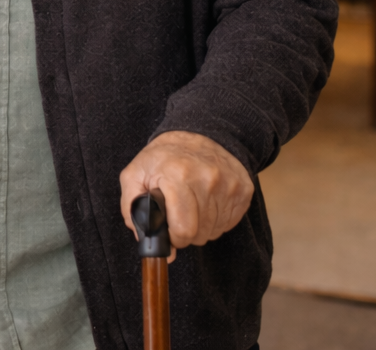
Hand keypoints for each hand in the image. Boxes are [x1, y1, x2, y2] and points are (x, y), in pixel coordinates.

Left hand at [118, 130, 252, 260]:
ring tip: (191, 205)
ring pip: (213, 231)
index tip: (168, 228)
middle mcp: (208, 179)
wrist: (201, 134)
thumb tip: (146, 241)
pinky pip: (228, 224)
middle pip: (199, 234)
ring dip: (200, 226)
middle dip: (185, 232)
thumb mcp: (135, 174)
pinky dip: (215, 220)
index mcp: (178, 175)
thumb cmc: (165, 157)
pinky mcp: (244, 191)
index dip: (173, 236)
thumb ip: (131, 208)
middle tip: (178, 213)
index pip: (183, 229)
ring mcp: (229, 185)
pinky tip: (206, 202)